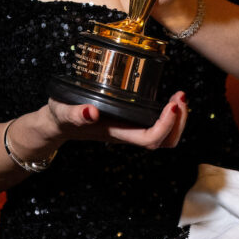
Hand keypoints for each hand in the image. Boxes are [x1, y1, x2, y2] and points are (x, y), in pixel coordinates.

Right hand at [44, 90, 188, 149]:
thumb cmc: (61, 117)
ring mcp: (130, 129)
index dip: (165, 126)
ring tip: (179, 97)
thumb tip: (90, 112)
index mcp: (115, 133)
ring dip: (177, 119)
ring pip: (164, 136)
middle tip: (180, 98)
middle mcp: (127, 134)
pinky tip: (168, 99)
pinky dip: (169, 115)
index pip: (149, 138)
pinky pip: (157, 125)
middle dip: (178, 123)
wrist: (58, 124)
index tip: (170, 105)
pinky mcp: (130, 121)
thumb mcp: (63, 112)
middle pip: (163, 141)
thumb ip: (75, 114)